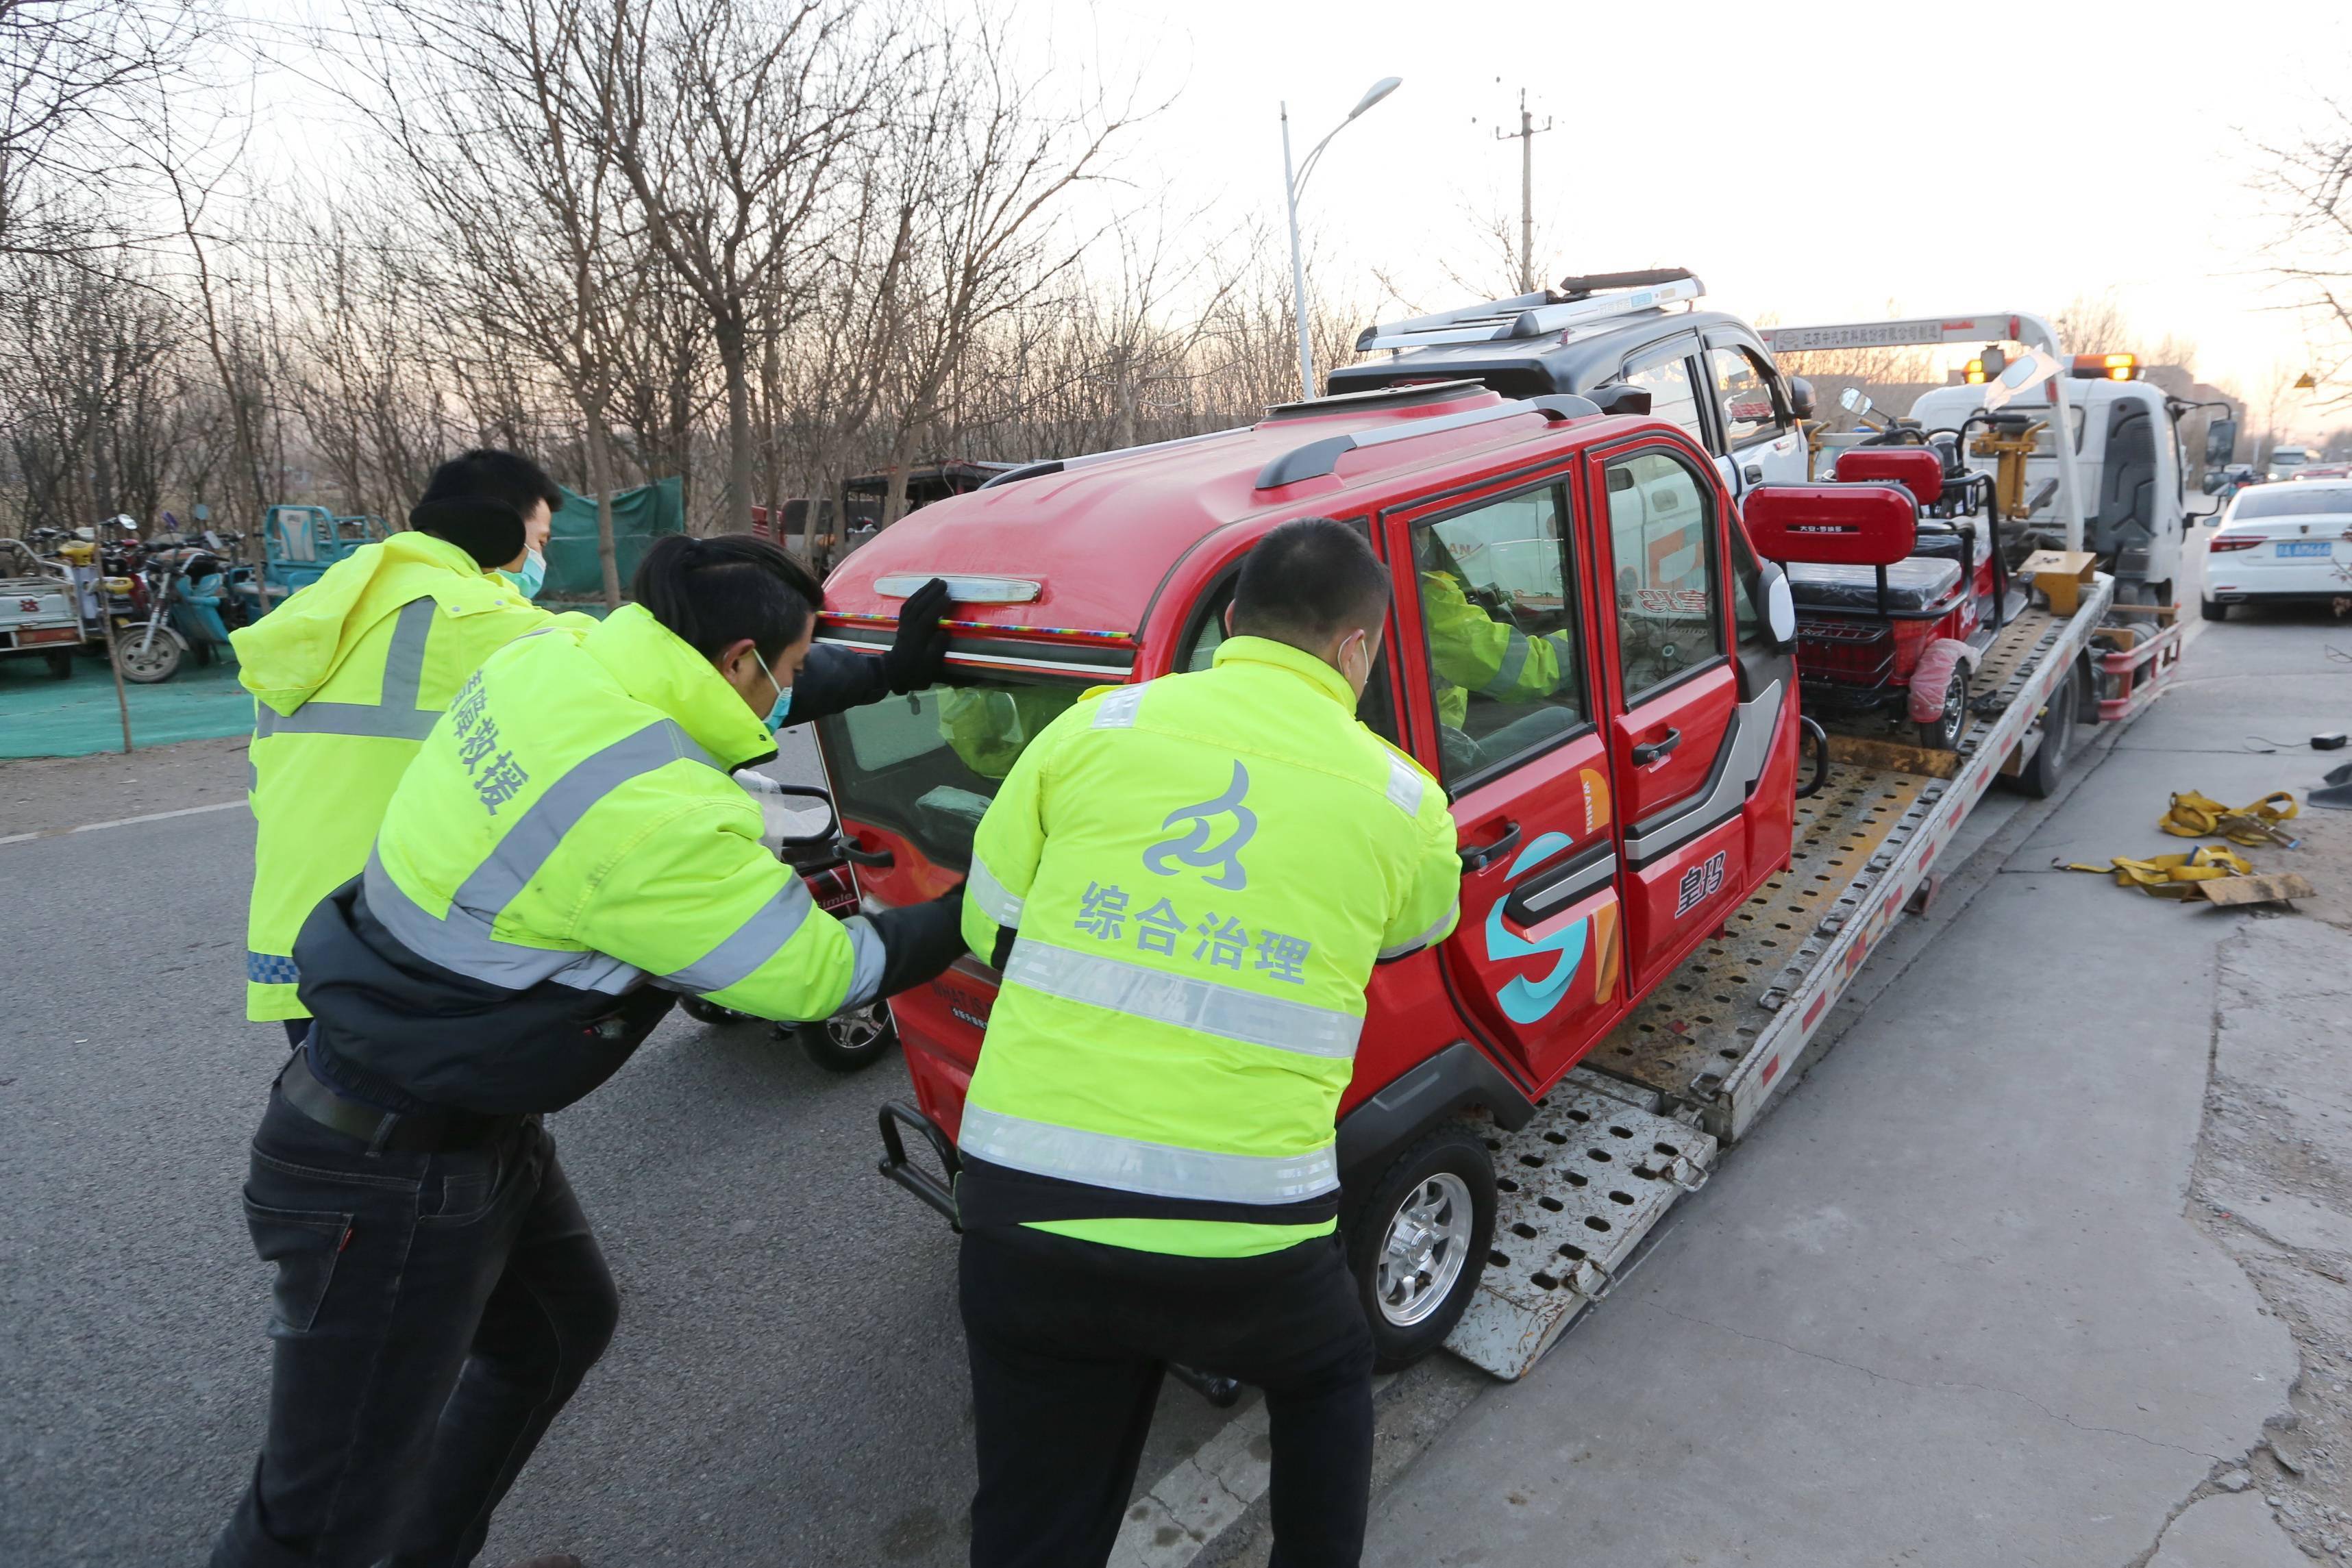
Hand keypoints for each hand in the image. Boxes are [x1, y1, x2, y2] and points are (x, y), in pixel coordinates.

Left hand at [880, 577, 952, 693]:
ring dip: (923, 591)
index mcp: (917, 637)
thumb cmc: (915, 670)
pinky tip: (921, 591)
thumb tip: (944, 632)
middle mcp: (909, 627)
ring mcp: (904, 624)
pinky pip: (907, 606)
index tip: (949, 597)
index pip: (928, 617)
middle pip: (920, 605)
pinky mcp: (902, 623)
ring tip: (934, 581)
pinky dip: (915, 596)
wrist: (894, 672)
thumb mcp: (929, 665)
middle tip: (944, 582)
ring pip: (913, 603)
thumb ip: (937, 648)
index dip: (938, 606)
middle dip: (931, 592)